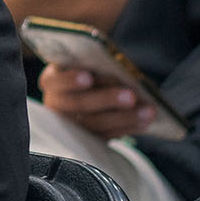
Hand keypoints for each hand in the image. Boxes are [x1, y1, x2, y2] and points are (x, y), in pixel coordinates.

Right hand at [39, 65, 156, 137]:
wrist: (95, 93)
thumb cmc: (89, 71)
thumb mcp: (85, 64)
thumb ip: (93, 63)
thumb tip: (114, 66)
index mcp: (52, 81)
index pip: (54, 81)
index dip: (69, 80)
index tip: (87, 77)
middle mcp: (57, 104)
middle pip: (78, 104)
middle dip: (106, 99)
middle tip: (130, 95)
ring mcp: (73, 123)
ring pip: (96, 123)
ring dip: (124, 117)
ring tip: (147, 111)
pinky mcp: (90, 137)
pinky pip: (109, 135)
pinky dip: (129, 127)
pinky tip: (145, 121)